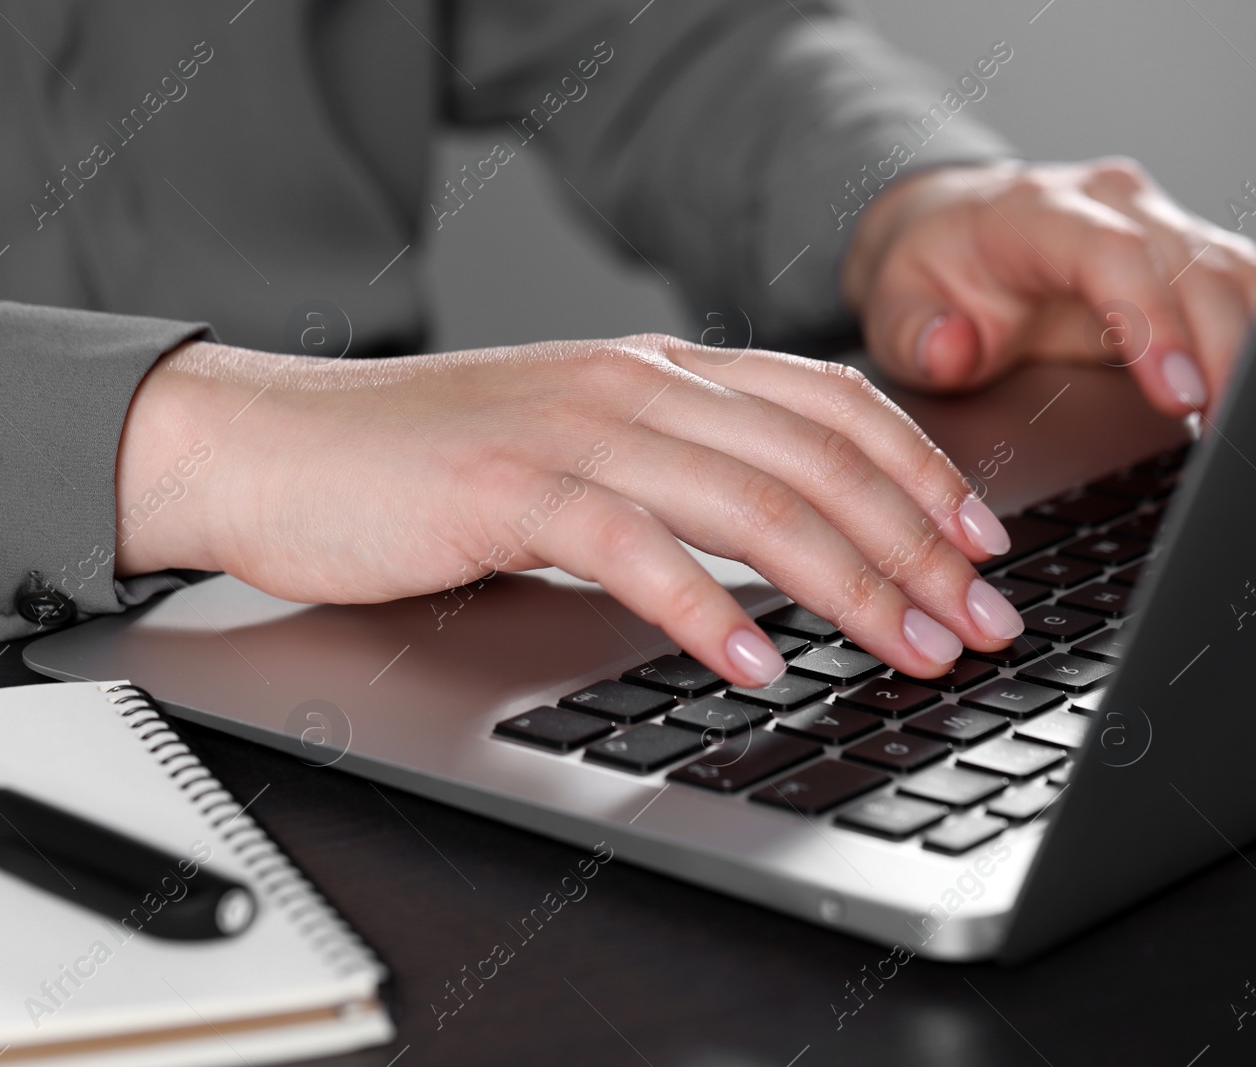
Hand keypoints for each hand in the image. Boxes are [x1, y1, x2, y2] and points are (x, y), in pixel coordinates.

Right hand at [114, 336, 1026, 687]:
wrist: (273, 443)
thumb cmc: (418, 462)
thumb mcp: (568, 445)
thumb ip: (667, 469)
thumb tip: (774, 537)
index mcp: (652, 370)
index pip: (827, 403)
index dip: (921, 470)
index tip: (982, 543)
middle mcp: (628, 384)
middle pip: (814, 458)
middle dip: (916, 545)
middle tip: (980, 622)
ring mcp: (568, 430)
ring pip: (748, 500)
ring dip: (847, 582)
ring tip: (910, 649)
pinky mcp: (504, 491)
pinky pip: (632, 548)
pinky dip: (706, 608)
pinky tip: (758, 663)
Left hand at [842, 158, 1255, 414]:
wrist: (944, 231)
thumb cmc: (930, 274)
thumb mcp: (893, 308)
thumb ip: (913, 336)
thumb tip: (952, 350)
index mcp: (1037, 213)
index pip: (1115, 256)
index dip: (1155, 323)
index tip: (1177, 394)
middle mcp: (1110, 204)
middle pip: (1196, 267)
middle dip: (1223, 354)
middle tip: (1222, 435)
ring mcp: (1156, 222)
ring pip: (1235, 274)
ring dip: (1250, 350)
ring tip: (1236, 431)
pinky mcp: (1183, 254)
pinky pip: (1240, 289)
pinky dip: (1254, 340)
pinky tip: (1245, 396)